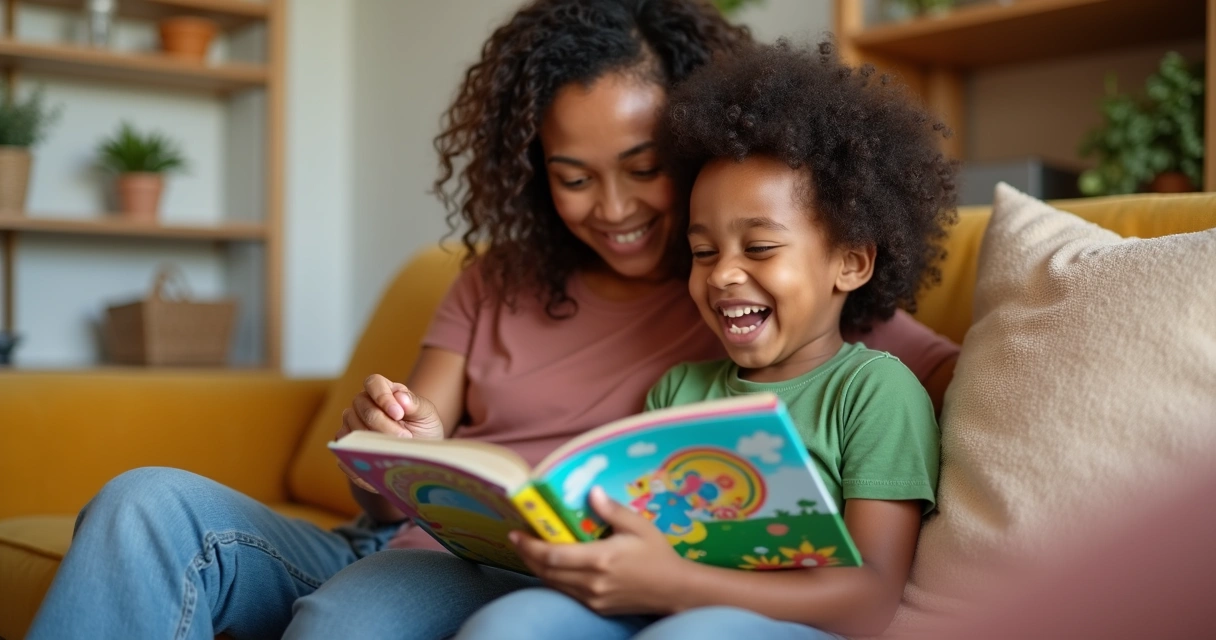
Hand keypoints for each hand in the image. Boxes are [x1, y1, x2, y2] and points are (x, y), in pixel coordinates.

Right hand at [335, 374, 445, 492]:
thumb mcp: (427, 416)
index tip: (398, 414)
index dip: (382, 396)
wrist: (416, 456)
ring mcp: (351, 424)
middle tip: (403, 438)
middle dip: (383, 424)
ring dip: (373, 442)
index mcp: (383, 390)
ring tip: (393, 452)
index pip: (374, 383)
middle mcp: (363, 404)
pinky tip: (376, 466)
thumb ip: (415, 404)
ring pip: (352, 429)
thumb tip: (400, 396)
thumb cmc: (423, 430)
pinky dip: (360, 458)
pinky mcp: (346, 445)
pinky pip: (344, 450)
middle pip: (363, 408)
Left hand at [511, 487, 689, 615]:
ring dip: (537, 567)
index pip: (554, 555)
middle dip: (527, 555)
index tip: (516, 532)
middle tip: (517, 538)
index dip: (530, 545)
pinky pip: (566, 593)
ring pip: (553, 584)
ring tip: (529, 549)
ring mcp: (593, 598)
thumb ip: (612, 510)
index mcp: (601, 559)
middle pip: (547, 571)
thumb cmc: (658, 555)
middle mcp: (592, 582)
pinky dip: (553, 578)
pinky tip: (551, 565)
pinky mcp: (596, 607)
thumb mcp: (639, 526)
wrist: (675, 590)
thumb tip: (591, 492)